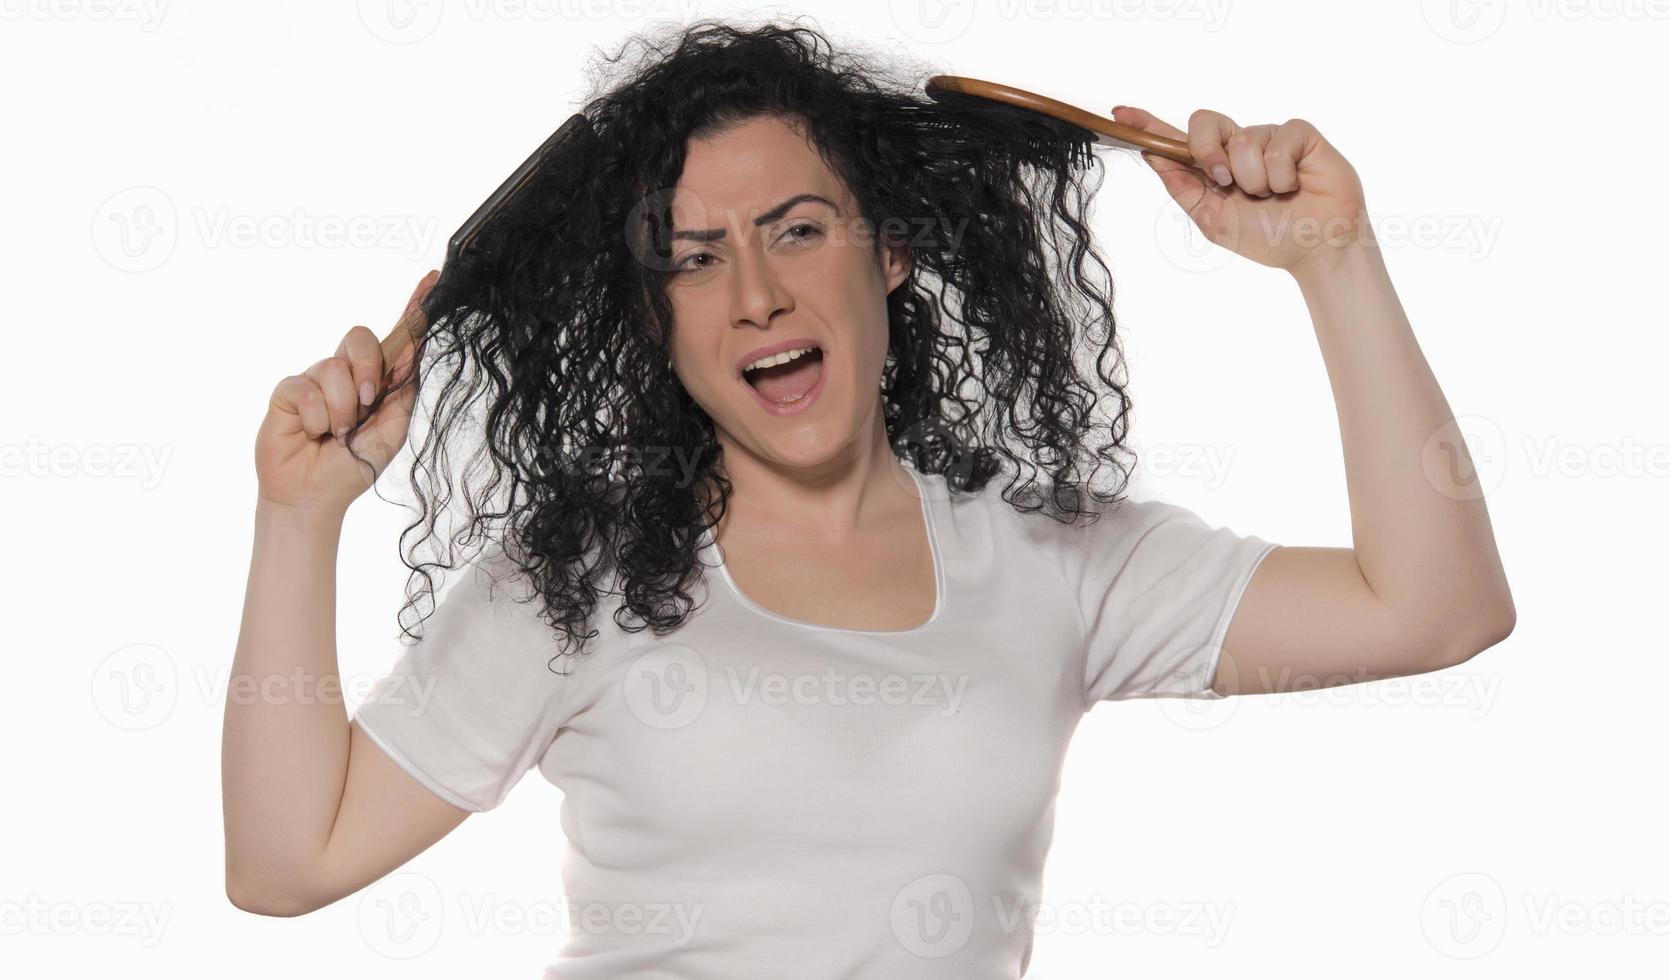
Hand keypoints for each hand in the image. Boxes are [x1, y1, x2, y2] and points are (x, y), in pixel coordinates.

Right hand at [254, 271, 437, 515]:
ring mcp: (315, 380)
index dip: (413, 309)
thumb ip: (402, 390)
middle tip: (366, 403)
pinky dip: (316, 418)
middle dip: (368, 368)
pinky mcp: (288, 391)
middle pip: (360, 337)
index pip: (396, 339)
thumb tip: (413, 351)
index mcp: (375, 380)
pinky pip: (306, 389)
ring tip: (337, 434)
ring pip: (335, 367)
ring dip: (342, 409)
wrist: (315, 496)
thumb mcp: (393, 429)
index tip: (433, 280)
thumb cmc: (354, 465)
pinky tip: (312, 434)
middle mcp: (345, 373)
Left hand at [1113, 106, 1369, 276]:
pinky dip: (1281, 173)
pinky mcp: (1298, 134)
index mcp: (1213, 168)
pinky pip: (1278, 140)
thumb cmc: (1268, 236)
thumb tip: (1153, 157)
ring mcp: (1268, 137)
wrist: (1316, 247)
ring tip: (1273, 195)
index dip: (1148, 126)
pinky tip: (1294, 185)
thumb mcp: (1214, 219)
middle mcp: (1237, 147)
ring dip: (1254, 178)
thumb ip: (1184, 187)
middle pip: (1203, 123)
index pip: (1177, 141)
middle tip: (1227, 182)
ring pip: (1243, 140)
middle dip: (1208, 151)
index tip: (1119, 114)